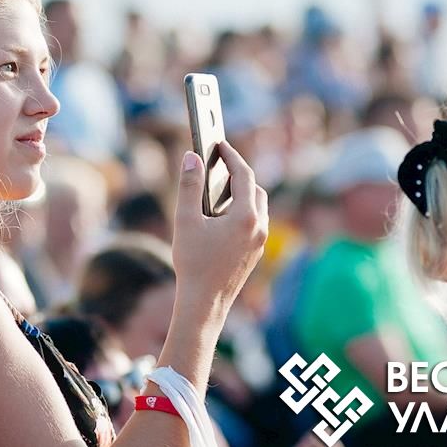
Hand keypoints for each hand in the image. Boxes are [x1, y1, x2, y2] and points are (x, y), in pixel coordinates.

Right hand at [170, 141, 267, 315]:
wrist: (204, 303)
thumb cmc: (193, 263)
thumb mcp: (185, 220)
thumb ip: (189, 185)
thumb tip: (192, 157)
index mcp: (246, 216)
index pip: (243, 174)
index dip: (230, 155)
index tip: (218, 142)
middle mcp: (259, 227)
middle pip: (254, 189)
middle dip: (238, 174)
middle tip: (218, 163)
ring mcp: (260, 242)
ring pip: (257, 207)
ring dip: (242, 193)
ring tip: (218, 188)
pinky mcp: (256, 253)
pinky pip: (254, 223)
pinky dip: (242, 211)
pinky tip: (221, 215)